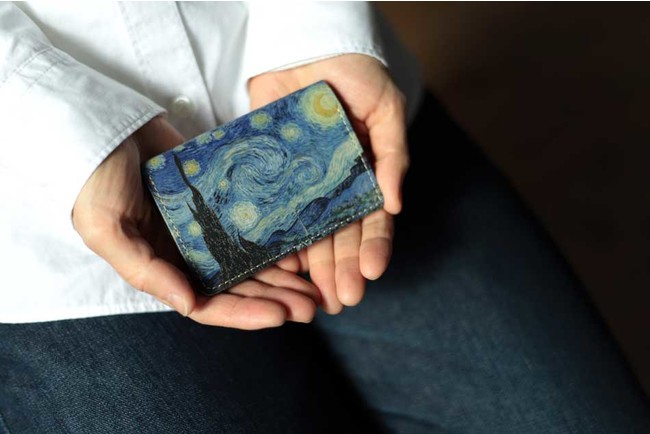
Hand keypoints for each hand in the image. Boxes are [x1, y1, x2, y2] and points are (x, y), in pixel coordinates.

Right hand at [72, 117, 319, 328]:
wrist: (101, 125)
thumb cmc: (94, 182)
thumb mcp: (107, 230)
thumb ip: (146, 271)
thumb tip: (189, 305)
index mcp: (164, 267)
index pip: (209, 303)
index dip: (244, 313)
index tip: (280, 316)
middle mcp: (188, 251)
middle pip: (239, 284)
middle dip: (274, 298)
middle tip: (310, 306)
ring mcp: (206, 224)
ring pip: (251, 256)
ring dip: (281, 272)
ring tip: (314, 281)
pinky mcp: (219, 195)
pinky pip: (252, 219)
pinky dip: (274, 233)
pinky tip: (300, 240)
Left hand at [249, 54, 408, 312]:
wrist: (307, 44)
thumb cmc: (355, 74)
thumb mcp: (386, 110)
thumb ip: (393, 156)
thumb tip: (396, 205)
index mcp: (366, 175)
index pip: (371, 220)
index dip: (372, 248)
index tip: (371, 274)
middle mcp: (336, 186)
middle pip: (340, 235)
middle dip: (342, 268)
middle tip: (340, 299)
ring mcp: (304, 184)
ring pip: (310, 232)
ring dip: (314, 265)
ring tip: (314, 296)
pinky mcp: (275, 175)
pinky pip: (276, 212)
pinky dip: (279, 238)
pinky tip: (282, 264)